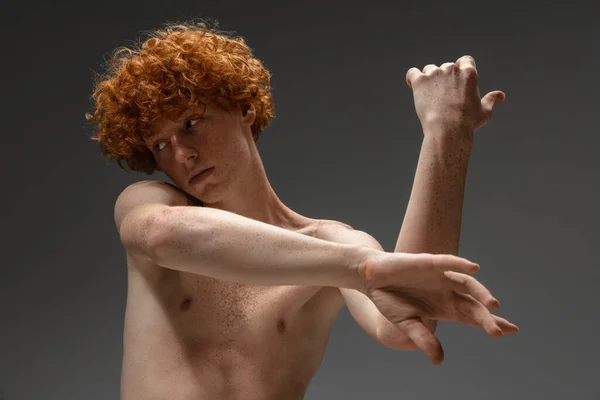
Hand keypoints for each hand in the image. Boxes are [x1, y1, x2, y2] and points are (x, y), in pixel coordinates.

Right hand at [360, 252, 518, 364]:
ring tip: (492, 305)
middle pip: (473, 304)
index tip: (510, 331)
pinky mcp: (429, 263)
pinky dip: (461, 263)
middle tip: (500, 331)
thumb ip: (424, 339)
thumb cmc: (390, 300)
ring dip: (480, 293)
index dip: (491, 323)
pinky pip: (448, 262)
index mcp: (444, 307)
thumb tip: (439, 361)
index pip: (473, 317)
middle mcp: (447, 292)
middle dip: (487, 317)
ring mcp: (440, 277)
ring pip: (466, 284)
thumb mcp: (407, 324)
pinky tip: (474, 268)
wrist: (371, 279)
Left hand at [405, 55, 504, 134]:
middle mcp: (452, 69)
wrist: (447, 128)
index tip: (456, 81)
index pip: (465, 60)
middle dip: (444, 79)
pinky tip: (413, 86)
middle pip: (446, 67)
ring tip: (430, 97)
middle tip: (443, 97)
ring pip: (429, 69)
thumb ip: (491, 100)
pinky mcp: (420, 80)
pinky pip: (412, 73)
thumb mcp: (484, 111)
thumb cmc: (467, 122)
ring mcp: (435, 73)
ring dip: (429, 79)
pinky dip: (412, 79)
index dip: (461, 68)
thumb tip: (501, 96)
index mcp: (469, 73)